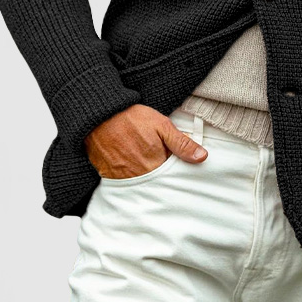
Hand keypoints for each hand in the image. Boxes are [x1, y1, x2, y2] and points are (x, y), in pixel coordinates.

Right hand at [83, 104, 207, 178]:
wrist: (99, 116)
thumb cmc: (131, 117)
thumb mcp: (162, 125)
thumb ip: (182, 143)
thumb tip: (202, 157)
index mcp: (155, 164)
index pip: (172, 177)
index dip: (177, 172)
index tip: (178, 167)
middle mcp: (139, 176)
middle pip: (157, 184)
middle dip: (163, 177)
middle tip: (162, 165)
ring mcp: (123, 178)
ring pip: (142, 185)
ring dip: (147, 178)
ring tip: (146, 164)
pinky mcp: (109, 176)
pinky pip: (125, 184)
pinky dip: (131, 178)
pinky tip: (133, 167)